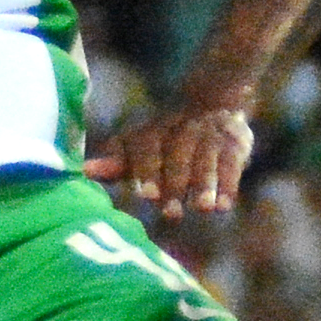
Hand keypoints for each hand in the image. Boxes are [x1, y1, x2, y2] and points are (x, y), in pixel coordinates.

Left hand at [85, 101, 257, 214]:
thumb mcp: (139, 151)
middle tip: (171, 214)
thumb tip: (84, 171)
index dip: (147, 171)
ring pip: (206, 160)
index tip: (147, 196)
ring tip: (203, 209)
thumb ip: (116, 164)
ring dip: (204, 185)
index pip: (147, 146)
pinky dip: (228, 185)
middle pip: (177, 157)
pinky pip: (232, 163)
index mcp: (154, 130)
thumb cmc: (166, 144)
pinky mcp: (236, 142)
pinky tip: (223, 206)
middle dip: (175, 185)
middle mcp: (182, 129)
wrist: (213, 106)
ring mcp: (210, 134)